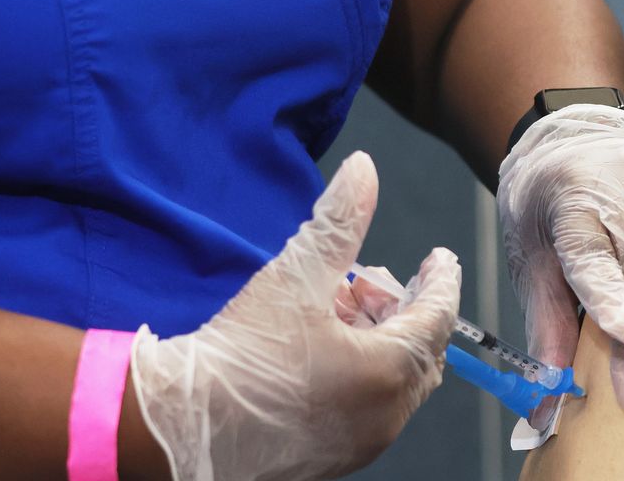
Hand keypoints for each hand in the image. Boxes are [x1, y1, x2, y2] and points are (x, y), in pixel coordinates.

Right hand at [131, 152, 460, 480]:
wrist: (183, 428)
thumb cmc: (241, 358)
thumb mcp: (296, 275)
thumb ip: (338, 220)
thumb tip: (363, 171)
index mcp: (389, 372)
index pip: (437, 317)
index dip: (440, 281)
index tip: (438, 259)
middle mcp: (386, 416)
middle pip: (419, 351)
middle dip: (399, 308)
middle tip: (362, 282)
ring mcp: (361, 442)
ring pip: (392, 380)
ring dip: (375, 338)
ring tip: (329, 308)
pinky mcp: (333, 457)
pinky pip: (367, 406)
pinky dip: (359, 371)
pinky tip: (316, 347)